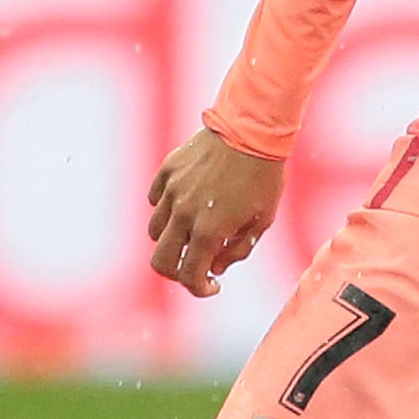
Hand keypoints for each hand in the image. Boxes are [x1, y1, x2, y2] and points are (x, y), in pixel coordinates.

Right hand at [146, 129, 285, 298]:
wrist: (252, 130)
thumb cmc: (263, 177)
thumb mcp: (261, 221)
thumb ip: (236, 251)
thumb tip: (214, 267)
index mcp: (208, 230)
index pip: (189, 276)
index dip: (199, 289)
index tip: (212, 284)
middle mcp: (184, 213)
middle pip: (161, 260)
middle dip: (176, 272)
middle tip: (193, 267)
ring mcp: (172, 190)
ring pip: (155, 231)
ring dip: (172, 239)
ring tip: (193, 230)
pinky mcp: (167, 170)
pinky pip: (156, 199)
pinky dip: (167, 209)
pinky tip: (188, 204)